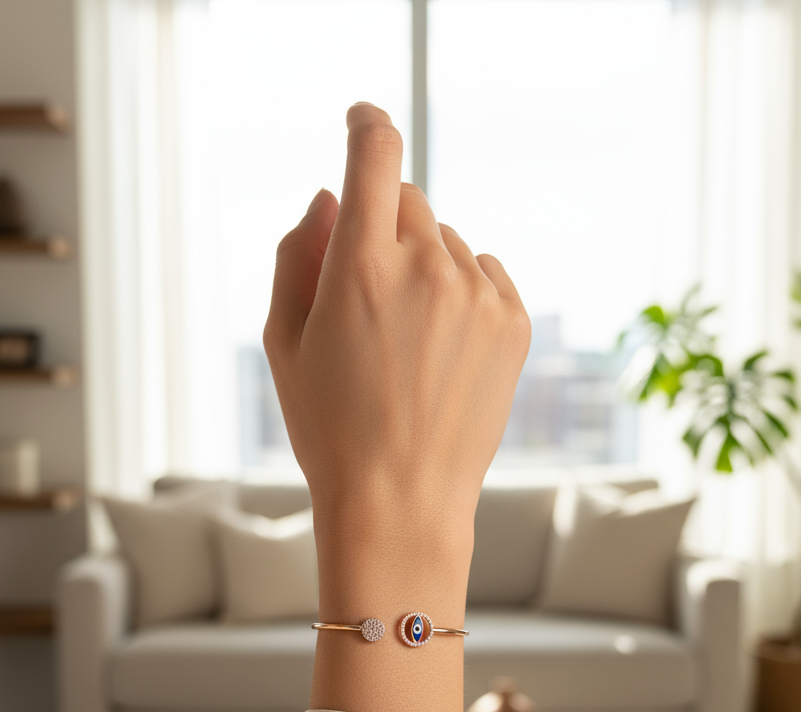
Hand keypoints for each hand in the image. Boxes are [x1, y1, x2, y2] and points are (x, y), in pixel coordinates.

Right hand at [264, 103, 529, 711]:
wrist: (402, 502)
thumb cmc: (331, 428)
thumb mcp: (285, 343)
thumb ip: (298, 253)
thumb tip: (328, 197)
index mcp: (361, 267)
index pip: (374, 153)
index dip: (365, 126)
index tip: (362, 121)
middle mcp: (429, 267)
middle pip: (409, 201)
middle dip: (383, 229)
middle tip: (367, 299)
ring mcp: (480, 295)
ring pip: (448, 241)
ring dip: (425, 267)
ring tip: (407, 345)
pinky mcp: (516, 322)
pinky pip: (485, 272)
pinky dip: (464, 291)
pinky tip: (443, 347)